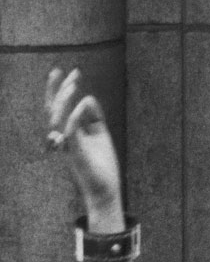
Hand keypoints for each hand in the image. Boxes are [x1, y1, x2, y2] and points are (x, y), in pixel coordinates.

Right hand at [44, 68, 123, 219]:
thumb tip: (89, 97)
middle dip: (60, 89)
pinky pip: (70, 132)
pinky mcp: (76, 153)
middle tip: (72, 73)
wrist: (105, 189)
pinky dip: (75, 116)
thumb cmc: (101, 164)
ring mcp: (68, 145)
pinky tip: (83, 102)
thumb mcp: (100, 135)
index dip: (61, 89)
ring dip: (64, 100)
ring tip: (74, 85)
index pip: (59, 107)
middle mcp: (64, 137)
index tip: (72, 72)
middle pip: (53, 109)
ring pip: (57, 118)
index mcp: (69, 131)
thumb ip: (94, 117)